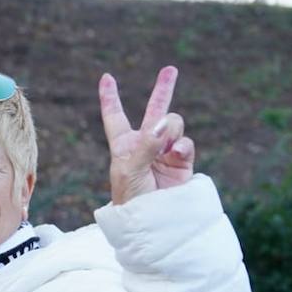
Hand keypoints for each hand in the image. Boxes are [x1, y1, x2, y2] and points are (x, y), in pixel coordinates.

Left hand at [99, 66, 195, 204]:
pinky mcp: (182, 162)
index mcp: (123, 145)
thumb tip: (163, 124)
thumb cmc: (131, 200)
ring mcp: (165, 152)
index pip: (115, 116)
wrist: (152, 223)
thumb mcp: (130, 171)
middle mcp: (145, 145)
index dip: (110, 97)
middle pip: (154, 110)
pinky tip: (176, 153)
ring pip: (173, 123)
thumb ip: (146, 146)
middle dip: (164, 89)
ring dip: (170, 128)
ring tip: (166, 144)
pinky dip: (182, 145)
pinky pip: (185, 142)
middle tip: (170, 69)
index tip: (106, 77)